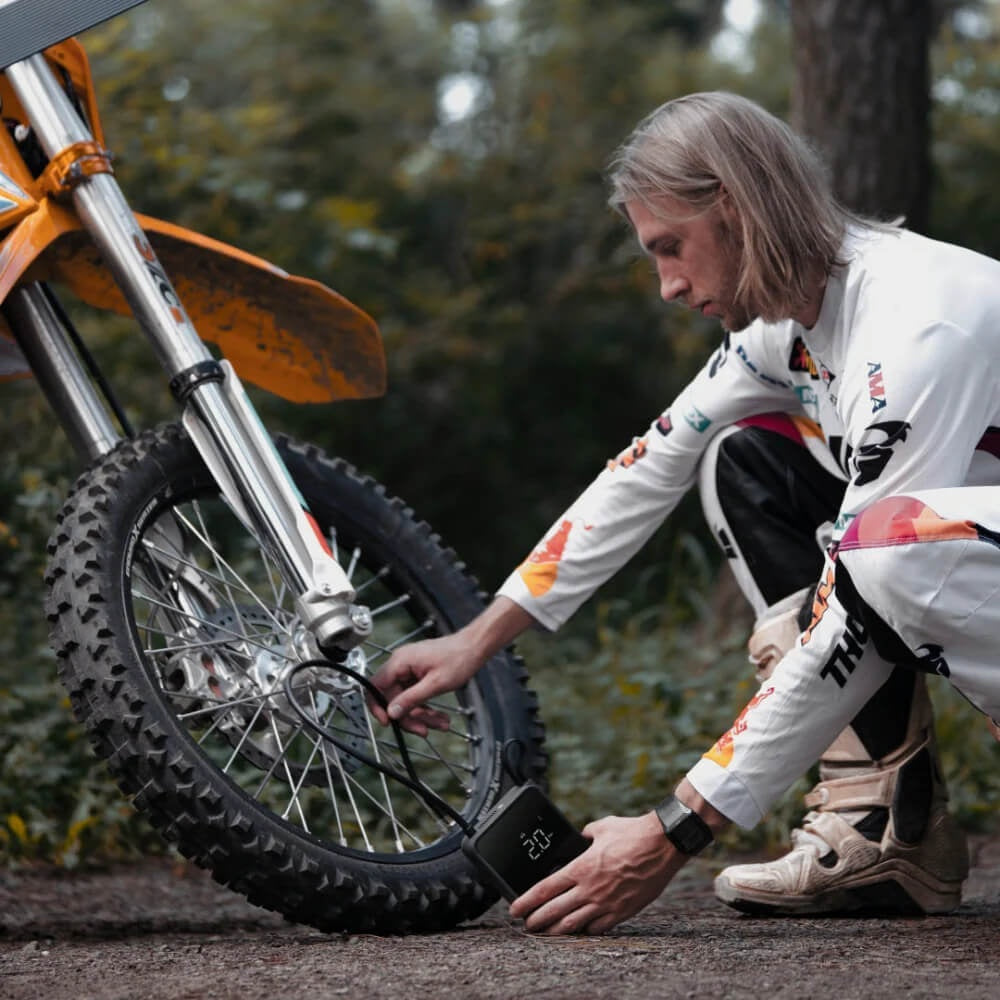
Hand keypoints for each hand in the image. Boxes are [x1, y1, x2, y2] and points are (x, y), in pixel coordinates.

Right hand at [368, 633, 482, 735]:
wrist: (474, 647)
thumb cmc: (459, 657)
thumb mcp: (435, 684)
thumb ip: (411, 699)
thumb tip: (392, 712)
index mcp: (400, 661)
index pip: (376, 687)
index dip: (378, 707)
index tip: (387, 722)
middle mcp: (401, 664)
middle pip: (393, 698)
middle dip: (409, 716)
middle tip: (423, 729)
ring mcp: (410, 670)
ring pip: (406, 700)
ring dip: (421, 715)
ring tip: (439, 724)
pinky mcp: (418, 675)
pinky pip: (415, 696)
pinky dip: (426, 708)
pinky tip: (439, 717)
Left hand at [508, 812, 685, 934]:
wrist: (663, 845)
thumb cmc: (633, 833)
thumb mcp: (601, 827)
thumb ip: (585, 835)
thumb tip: (580, 837)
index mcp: (581, 867)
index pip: (545, 888)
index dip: (527, 901)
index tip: (515, 909)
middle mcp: (590, 888)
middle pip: (554, 911)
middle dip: (536, 920)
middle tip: (526, 925)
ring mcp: (606, 903)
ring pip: (573, 924)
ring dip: (556, 930)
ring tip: (545, 933)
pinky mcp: (622, 912)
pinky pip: (598, 928)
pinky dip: (585, 931)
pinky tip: (578, 932)